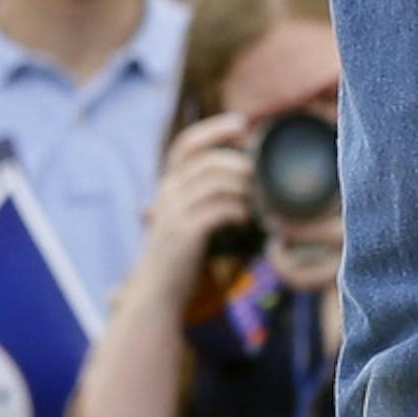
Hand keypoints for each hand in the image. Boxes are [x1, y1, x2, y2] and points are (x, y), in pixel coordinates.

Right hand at [135, 112, 257, 302]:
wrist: (157, 293)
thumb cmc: (179, 255)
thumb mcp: (184, 217)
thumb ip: (203, 196)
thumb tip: (245, 177)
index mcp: (168, 185)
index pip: (187, 144)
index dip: (214, 129)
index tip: (241, 123)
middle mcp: (168, 194)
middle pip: (209, 160)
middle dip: (240, 162)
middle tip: (260, 174)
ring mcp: (174, 213)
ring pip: (216, 182)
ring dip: (244, 187)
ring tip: (258, 198)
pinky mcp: (185, 234)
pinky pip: (218, 209)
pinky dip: (238, 210)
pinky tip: (246, 220)